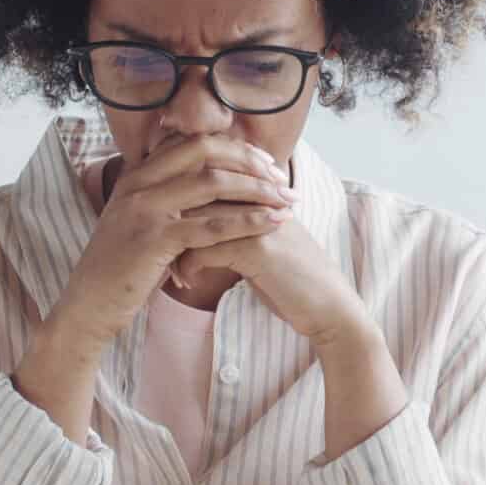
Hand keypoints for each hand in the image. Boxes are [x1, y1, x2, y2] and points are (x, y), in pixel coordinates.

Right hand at [45, 135, 295, 351]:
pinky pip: (211, 224)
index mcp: (137, 175)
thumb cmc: (120, 270)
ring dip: (258, 190)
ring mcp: (144, 209)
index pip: (193, 142)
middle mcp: (138, 183)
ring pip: (213, 183)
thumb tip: (207, 186)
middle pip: (206, 152)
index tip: (265, 163)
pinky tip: (272, 224)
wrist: (87, 306)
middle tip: (282, 178)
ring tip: (288, 201)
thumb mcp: (138, 223)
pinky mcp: (154, 239)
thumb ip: (166, 200)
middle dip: (251, 161)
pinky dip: (248, 221)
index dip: (234, 148)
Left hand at [170, 194, 368, 349]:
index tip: (160, 228)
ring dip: (174, 246)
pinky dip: (188, 267)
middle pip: (196, 192)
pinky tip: (186, 283)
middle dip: (170, 221)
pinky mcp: (258, 247)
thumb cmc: (293, 280)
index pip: (206, 177)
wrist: (331, 307)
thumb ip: (236, 227)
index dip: (178, 201)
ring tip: (166, 268)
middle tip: (155, 248)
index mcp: (260, 192)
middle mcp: (259, 197)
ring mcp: (259, 219)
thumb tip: (196, 225)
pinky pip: (205, 248)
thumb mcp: (262, 245)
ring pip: (196, 218)